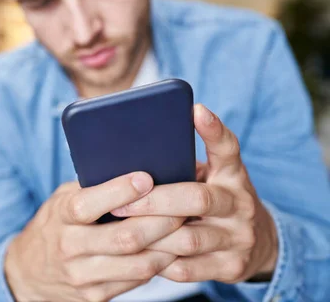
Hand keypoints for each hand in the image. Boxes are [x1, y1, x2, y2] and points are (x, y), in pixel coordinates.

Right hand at [4, 173, 183, 301]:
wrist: (28, 272)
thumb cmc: (54, 225)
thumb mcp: (61, 200)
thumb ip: (90, 189)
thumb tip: (133, 168)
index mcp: (60, 216)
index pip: (89, 204)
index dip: (120, 191)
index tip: (146, 178)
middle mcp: (70, 247)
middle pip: (125, 237)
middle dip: (160, 221)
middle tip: (183, 206)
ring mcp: (82, 275)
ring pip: (138, 263)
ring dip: (168, 246)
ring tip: (185, 229)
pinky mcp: (95, 296)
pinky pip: (137, 281)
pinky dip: (159, 264)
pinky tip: (170, 249)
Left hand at [112, 104, 278, 283]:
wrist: (256, 243)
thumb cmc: (214, 200)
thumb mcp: (210, 177)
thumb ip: (183, 168)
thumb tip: (128, 156)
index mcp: (233, 175)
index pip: (228, 148)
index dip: (213, 129)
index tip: (195, 110)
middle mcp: (241, 203)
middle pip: (196, 198)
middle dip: (153, 201)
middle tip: (120, 202)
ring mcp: (239, 237)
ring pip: (188, 238)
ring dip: (151, 234)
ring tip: (121, 228)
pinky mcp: (232, 267)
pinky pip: (187, 268)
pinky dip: (160, 261)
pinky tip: (139, 254)